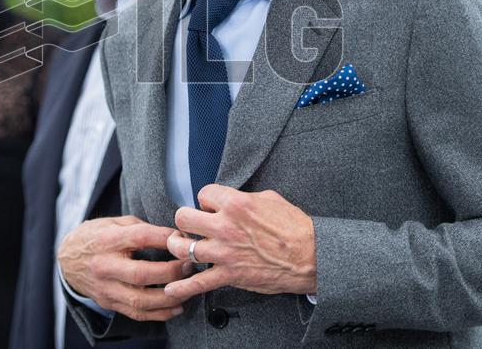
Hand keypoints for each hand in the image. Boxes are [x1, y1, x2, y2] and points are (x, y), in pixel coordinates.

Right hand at [57, 215, 189, 321]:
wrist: (67, 258)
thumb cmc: (96, 236)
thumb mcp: (114, 222)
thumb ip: (140, 228)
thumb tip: (173, 236)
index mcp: (107, 240)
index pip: (140, 238)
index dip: (165, 238)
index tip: (183, 238)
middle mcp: (104, 266)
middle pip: (142, 274)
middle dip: (171, 272)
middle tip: (189, 266)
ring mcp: (106, 288)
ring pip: (140, 300)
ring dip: (169, 297)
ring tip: (187, 289)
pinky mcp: (108, 302)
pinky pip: (136, 313)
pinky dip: (159, 314)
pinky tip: (175, 307)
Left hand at [164, 184, 316, 300]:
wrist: (310, 256)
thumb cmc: (294, 226)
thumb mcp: (269, 199)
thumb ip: (244, 198)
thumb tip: (230, 198)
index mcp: (236, 203)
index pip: (203, 194)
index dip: (207, 200)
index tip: (211, 207)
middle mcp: (225, 226)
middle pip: (183, 217)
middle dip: (187, 220)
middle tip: (194, 225)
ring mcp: (224, 252)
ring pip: (183, 247)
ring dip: (180, 247)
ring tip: (183, 246)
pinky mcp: (229, 275)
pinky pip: (198, 282)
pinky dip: (183, 287)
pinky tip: (172, 288)